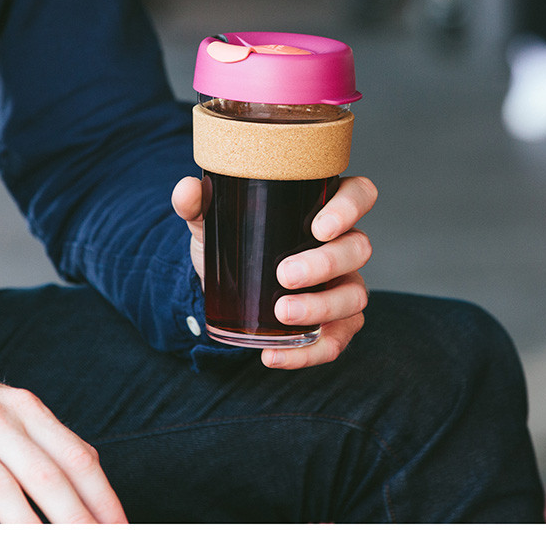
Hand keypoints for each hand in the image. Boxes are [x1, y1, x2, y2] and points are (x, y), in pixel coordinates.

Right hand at [0, 335, 127, 523]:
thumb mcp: (2, 403)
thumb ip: (41, 433)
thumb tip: (89, 467)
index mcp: (23, 406)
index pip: (76, 456)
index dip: (102, 498)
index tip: (122, 531)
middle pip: (47, 477)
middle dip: (78, 523)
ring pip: (2, 492)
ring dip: (30, 535)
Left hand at [172, 174, 376, 369]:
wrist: (223, 284)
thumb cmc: (232, 239)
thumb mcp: (211, 220)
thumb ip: (196, 203)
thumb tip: (186, 190)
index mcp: (323, 208)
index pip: (359, 195)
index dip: (350, 208)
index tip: (319, 227)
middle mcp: (342, 244)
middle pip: (358, 248)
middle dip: (326, 264)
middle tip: (284, 275)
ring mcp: (343, 285)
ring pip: (355, 296)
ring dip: (322, 308)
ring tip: (281, 313)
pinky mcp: (335, 323)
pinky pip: (336, 341)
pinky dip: (307, 353)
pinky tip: (273, 355)